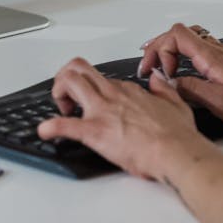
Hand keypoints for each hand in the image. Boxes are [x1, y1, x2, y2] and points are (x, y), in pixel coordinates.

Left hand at [37, 56, 203, 179]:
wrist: (176, 152)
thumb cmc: (177, 135)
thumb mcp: (176, 103)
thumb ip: (163, 89)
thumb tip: (157, 78)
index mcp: (128, 91)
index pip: (103, 80)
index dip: (95, 89)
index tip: (95, 101)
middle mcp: (112, 95)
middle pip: (79, 70)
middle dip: (67, 79)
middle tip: (69, 98)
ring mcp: (102, 111)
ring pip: (69, 82)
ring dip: (58, 92)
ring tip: (62, 108)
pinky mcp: (94, 131)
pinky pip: (65, 125)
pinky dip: (50, 128)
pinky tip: (45, 131)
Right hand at [139, 23, 222, 136]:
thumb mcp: (220, 103)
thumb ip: (190, 89)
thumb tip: (169, 82)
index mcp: (213, 57)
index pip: (176, 35)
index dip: (160, 50)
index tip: (158, 72)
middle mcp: (218, 51)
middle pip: (179, 34)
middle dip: (158, 48)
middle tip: (149, 68)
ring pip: (190, 40)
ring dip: (170, 51)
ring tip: (160, 67)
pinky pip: (200, 50)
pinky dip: (184, 56)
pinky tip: (183, 71)